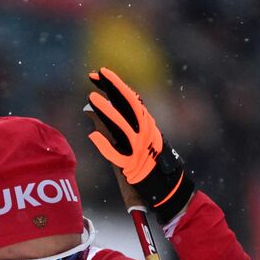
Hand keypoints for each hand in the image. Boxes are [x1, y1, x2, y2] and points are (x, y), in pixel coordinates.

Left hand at [85, 67, 194, 224]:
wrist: (168, 186)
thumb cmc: (151, 161)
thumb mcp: (144, 137)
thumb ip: (126, 123)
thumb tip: (100, 109)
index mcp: (148, 124)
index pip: (131, 99)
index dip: (116, 84)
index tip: (101, 73)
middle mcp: (145, 133)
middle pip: (128, 107)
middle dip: (112, 89)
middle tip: (94, 77)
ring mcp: (139, 149)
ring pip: (122, 127)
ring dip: (107, 112)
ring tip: (91, 99)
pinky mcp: (132, 166)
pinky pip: (116, 155)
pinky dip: (105, 146)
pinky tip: (92, 136)